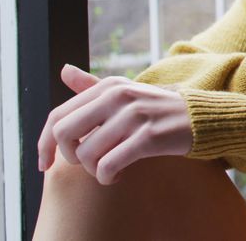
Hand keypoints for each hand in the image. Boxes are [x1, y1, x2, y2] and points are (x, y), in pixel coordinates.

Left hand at [37, 64, 193, 184]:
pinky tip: (116, 176)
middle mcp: (118, 96)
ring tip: (107, 170)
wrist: (202, 118)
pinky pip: (108, 164)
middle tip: (86, 163)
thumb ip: (92, 86)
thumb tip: (64, 70)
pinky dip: (106, 177)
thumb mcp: (126, 92)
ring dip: (92, 170)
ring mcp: (134, 115)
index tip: (44, 163)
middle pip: (64, 133)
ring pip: (86, 154)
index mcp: (108, 86)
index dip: (43, 143)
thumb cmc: (158, 110)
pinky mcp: (149, 136)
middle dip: (68, 157)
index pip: (57, 115)